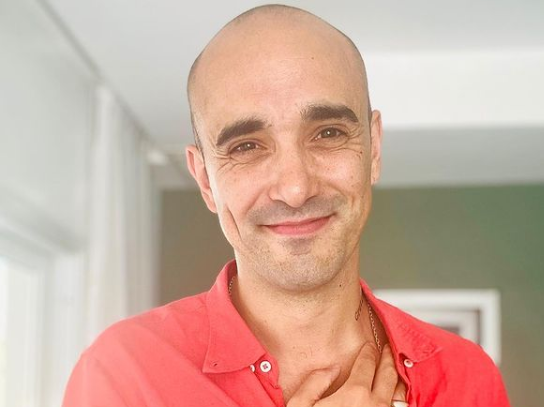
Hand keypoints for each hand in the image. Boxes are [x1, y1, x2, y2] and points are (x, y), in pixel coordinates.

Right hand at [286, 343, 405, 406]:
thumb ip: (314, 383)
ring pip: (399, 393)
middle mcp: (375, 405)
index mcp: (354, 394)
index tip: (370, 345)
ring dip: (397, 379)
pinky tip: (395, 397)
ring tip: (395, 370)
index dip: (368, 352)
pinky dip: (399, 400)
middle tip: (389, 349)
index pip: (366, 364)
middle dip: (388, 359)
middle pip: (388, 374)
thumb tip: (331, 369)